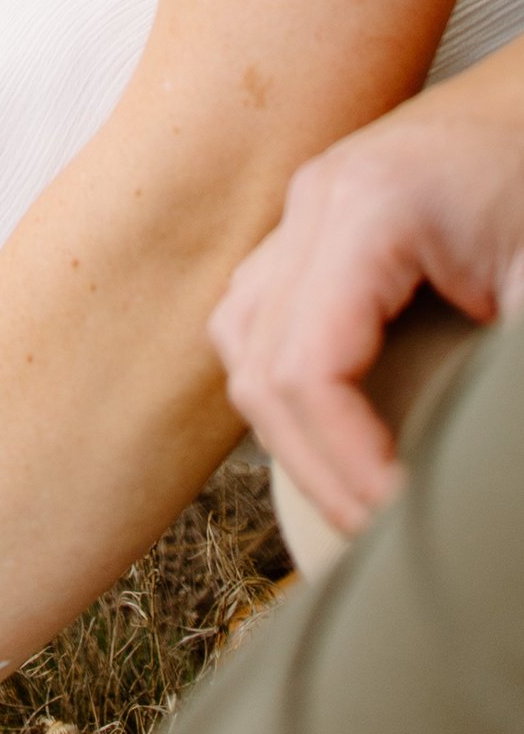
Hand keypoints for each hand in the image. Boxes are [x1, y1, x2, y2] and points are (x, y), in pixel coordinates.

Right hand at [209, 61, 523, 536]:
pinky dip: (281, 383)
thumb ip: (515, 367)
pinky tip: (335, 428)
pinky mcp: (310, 221)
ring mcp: (302, 206)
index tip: (403, 516)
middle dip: (311, 464)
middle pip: (256, 360)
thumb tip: (495, 467)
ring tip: (353, 492)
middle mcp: (312, 201)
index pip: (307, 365)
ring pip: (238, 338)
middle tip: (380, 532)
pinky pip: (256, 313)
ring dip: (285, 428)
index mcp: (367, 206)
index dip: (344, 461)